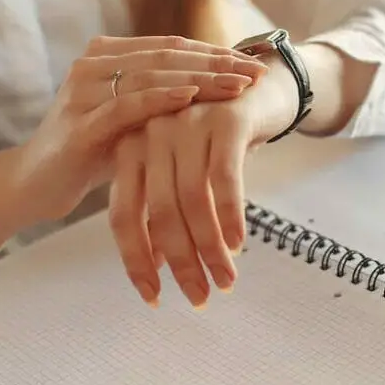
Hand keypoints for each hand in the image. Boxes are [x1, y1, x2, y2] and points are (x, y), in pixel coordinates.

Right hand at [9, 36, 267, 228]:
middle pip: (167, 56)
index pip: (172, 48)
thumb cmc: (91, 153)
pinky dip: (162, 99)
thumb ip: (163, 100)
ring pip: (152, 76)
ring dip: (200, 79)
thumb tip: (222, 91)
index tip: (254, 64)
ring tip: (237, 85)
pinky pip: (127, 105)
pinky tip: (193, 97)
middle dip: (216, 63)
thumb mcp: (132, 121)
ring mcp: (83, 90)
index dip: (215, 53)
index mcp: (107, 56)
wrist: (34, 184)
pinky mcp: (80, 122)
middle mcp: (93, 64)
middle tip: (256, 72)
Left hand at [107, 50, 300, 308]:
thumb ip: (163, 209)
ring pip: (192, 200)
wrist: (261, 86)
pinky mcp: (224, 120)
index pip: (122, 214)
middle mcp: (152, 133)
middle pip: (157, 212)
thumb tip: (156, 264)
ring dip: (209, 248)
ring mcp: (187, 122)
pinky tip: (238, 245)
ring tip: (225, 280)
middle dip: (180, 262)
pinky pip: (224, 179)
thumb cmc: (217, 138)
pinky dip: (231, 216)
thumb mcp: (184, 170)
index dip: (135, 260)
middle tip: (199, 297)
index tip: (153, 297)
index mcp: (131, 147)